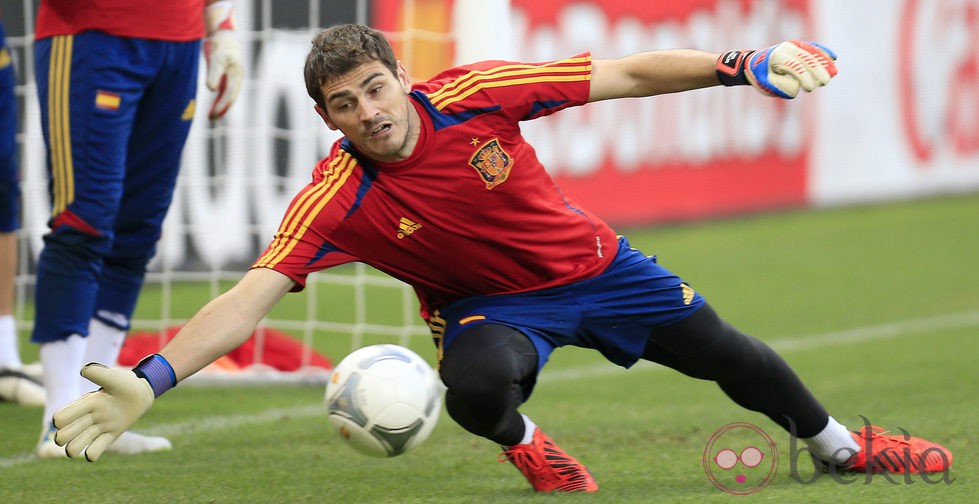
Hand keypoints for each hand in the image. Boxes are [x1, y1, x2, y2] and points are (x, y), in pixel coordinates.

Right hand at [53, 363, 154, 461]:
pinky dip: (92, 454)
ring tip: (74, 449)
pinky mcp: (110, 435)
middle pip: (65, 433)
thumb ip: (98, 373)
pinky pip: (97, 449)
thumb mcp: (113, 377)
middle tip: (65, 440)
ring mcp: (99, 427)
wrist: (141, 392)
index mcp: (86, 404)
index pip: (63, 416)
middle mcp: (89, 417)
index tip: (60, 421)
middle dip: (62, 437)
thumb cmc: (125, 383)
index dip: (59, 420)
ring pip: (77, 444)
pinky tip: (91, 454)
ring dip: (73, 448)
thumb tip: (83, 370)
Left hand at [204, 30, 242, 119]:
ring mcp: (233, 79)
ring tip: (212, 117)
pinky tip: (214, 107)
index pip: (230, 94)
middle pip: (231, 98)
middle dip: (222, 109)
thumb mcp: (215, 59)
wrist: (224, 36)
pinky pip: (225, 92)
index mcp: (236, 75)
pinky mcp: (228, 78)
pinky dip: (220, 100)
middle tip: (211, 119)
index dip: (222, 105)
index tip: (213, 114)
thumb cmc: (219, 46)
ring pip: (228, 96)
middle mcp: (237, 78)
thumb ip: (214, 74)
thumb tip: (212, 90)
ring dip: (221, 107)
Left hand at [717, 41, 836, 98]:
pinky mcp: (799, 45)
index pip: (795, 67)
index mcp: (777, 57)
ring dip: (824, 62)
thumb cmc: (760, 75)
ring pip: (812, 52)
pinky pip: (813, 47)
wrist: (754, 62)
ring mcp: (794, 45)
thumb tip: (795, 88)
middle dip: (817, 70)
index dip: (804, 77)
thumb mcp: (764, 83)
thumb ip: (778, 87)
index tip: (810, 88)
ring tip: (834, 73)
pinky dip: (823, 52)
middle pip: (806, 58)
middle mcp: (786, 48)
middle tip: (825, 82)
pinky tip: (834, 58)